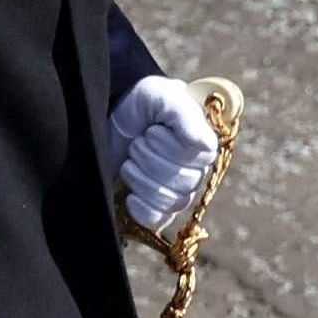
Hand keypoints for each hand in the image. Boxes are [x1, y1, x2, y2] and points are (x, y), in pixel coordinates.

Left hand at [113, 74, 220, 233]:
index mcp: (203, 146)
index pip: (201, 160)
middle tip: (137, 143)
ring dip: (142, 180)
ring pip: (172, 202)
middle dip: (151, 160)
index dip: (171, 147)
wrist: (112, 113)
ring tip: (129, 161)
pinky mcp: (155, 207)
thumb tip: (204, 144)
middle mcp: (195, 171)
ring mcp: (176, 192)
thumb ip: (184, 115)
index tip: (152, 129)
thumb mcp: (163, 96)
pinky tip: (130, 195)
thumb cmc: (143, 101)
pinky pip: (158, 221)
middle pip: (185, 184)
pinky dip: (142, 210)